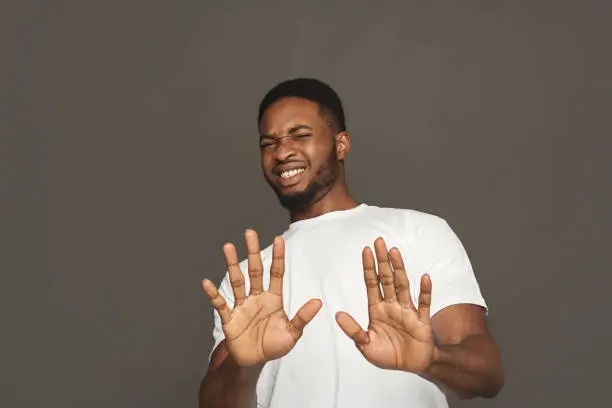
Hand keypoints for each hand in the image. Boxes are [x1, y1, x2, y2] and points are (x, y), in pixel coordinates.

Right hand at [202, 230, 321, 366]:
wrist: (254, 362)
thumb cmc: (274, 345)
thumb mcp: (292, 333)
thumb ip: (302, 317)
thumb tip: (318, 301)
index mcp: (273, 299)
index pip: (276, 273)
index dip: (278, 257)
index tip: (279, 238)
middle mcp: (256, 298)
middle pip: (255, 270)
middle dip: (253, 252)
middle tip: (250, 232)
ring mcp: (242, 306)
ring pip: (237, 281)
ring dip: (233, 264)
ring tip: (228, 247)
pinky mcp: (229, 319)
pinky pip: (220, 304)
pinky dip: (213, 294)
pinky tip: (207, 283)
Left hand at [335, 237, 434, 373]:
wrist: (411, 366)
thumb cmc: (388, 354)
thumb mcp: (365, 345)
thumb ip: (353, 330)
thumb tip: (338, 315)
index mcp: (377, 309)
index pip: (371, 283)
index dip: (369, 267)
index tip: (366, 250)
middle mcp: (392, 306)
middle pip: (387, 279)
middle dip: (383, 261)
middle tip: (379, 241)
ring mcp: (407, 311)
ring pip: (402, 286)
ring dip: (399, 269)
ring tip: (395, 252)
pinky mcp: (422, 321)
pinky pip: (423, 304)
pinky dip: (425, 291)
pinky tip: (424, 277)